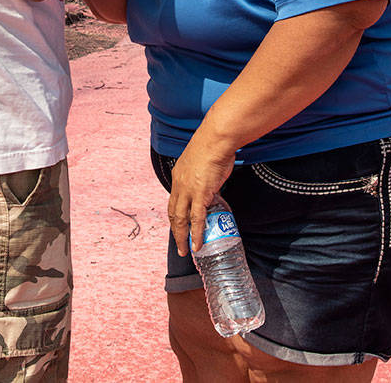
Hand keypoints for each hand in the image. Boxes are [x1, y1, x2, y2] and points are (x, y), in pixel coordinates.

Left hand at [168, 129, 236, 256]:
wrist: (216, 139)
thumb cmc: (213, 145)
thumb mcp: (202, 160)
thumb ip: (204, 172)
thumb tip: (213, 178)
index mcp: (178, 176)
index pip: (174, 200)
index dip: (175, 215)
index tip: (178, 225)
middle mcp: (179, 184)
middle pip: (173, 213)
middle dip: (175, 231)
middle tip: (179, 244)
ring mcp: (188, 191)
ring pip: (181, 219)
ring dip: (182, 237)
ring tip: (185, 250)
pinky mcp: (200, 194)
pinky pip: (197, 219)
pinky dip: (196, 234)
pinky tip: (197, 244)